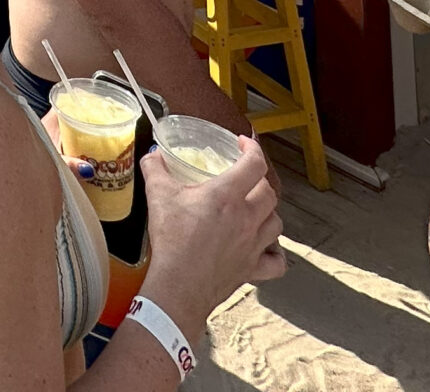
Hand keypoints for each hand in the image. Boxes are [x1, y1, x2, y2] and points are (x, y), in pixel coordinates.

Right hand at [137, 137, 286, 330]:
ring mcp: (253, 245)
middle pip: (269, 192)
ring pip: (276, 223)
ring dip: (268, 213)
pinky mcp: (252, 269)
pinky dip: (275, 254)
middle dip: (259, 181)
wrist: (178, 286)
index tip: (242, 144)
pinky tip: (265, 249)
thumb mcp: (158, 196)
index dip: (252, 148)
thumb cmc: (172, 241)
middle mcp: (247, 218)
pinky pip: (277, 262)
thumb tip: (153, 157)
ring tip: (255, 211)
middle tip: (245, 180)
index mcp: (227, 196)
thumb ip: (155, 170)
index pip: (254, 164)